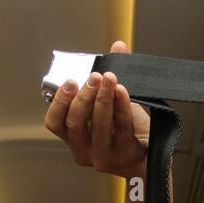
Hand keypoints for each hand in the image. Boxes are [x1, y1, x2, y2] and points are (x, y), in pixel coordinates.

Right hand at [42, 39, 150, 178]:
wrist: (150, 154)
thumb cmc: (125, 129)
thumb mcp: (112, 103)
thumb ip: (109, 76)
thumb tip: (118, 46)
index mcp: (73, 137)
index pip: (54, 123)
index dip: (59, 102)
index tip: (70, 81)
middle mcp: (83, 150)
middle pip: (75, 123)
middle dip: (84, 96)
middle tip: (94, 77)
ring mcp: (103, 156)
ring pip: (98, 126)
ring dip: (103, 99)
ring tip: (110, 79)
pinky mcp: (124, 155)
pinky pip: (122, 128)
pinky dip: (122, 107)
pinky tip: (123, 92)